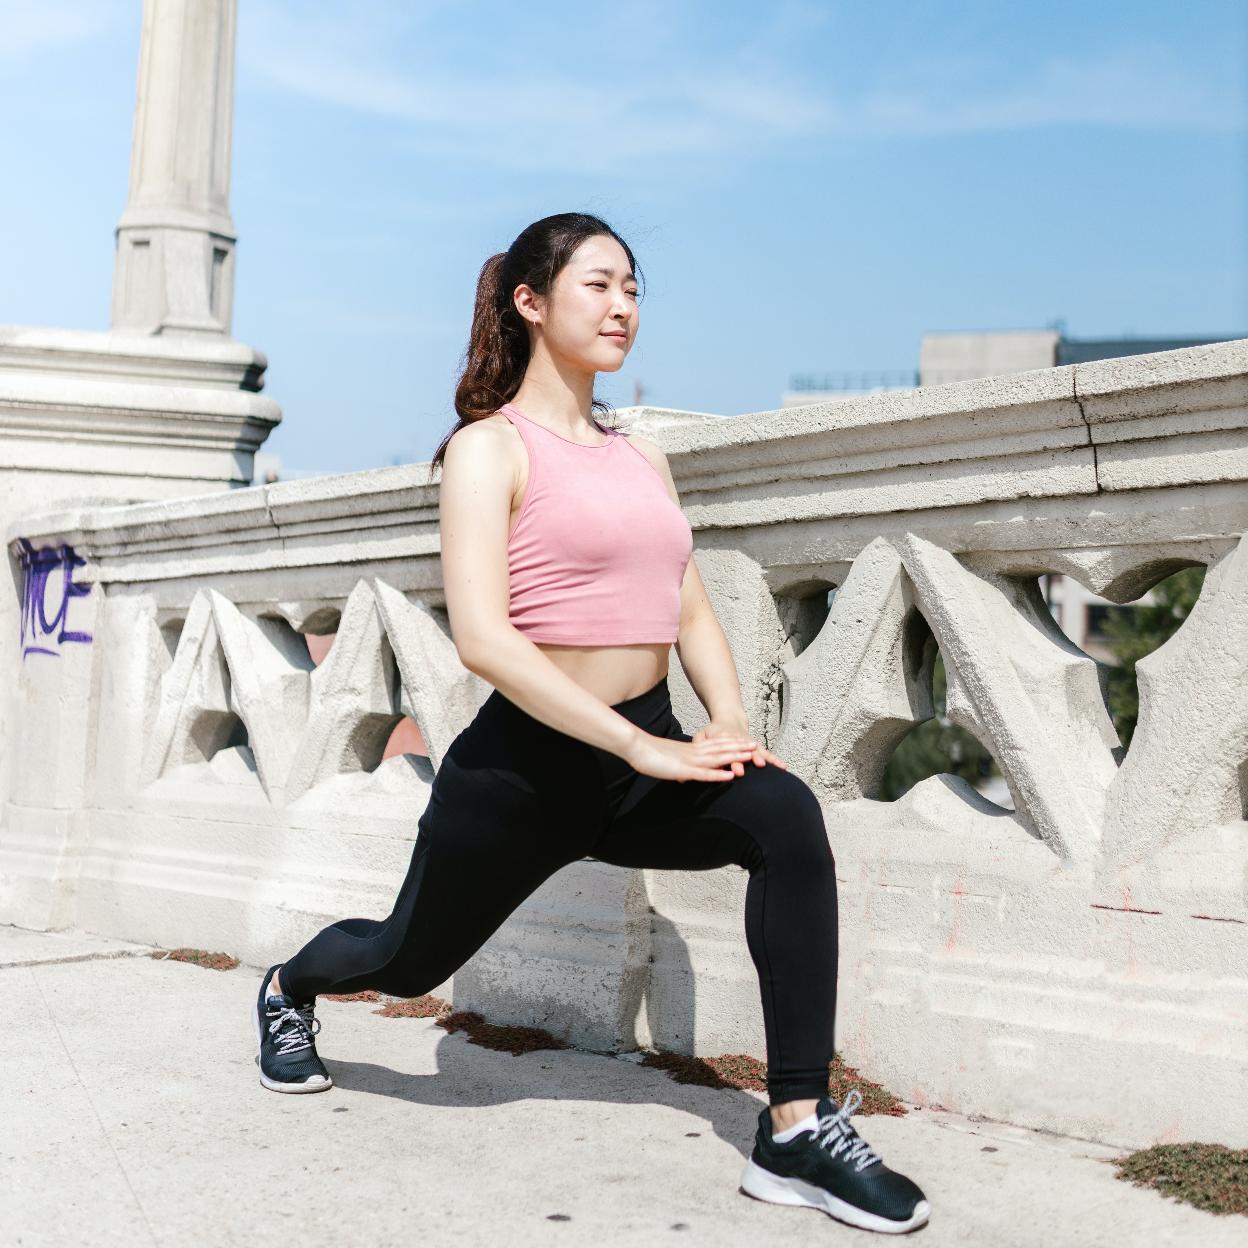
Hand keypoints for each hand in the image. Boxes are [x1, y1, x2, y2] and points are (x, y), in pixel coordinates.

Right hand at [624, 731, 761, 782]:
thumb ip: (680, 765)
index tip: (746, 741)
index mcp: (691, 749)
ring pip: (717, 759)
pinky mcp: (683, 770)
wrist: (636, 747)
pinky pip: (704, 773)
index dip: (732, 742)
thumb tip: (685, 772)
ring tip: (751, 756)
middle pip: (721, 748)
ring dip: (735, 758)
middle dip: (739, 747)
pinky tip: (730, 776)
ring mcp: (690, 761)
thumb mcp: (670, 760)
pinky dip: (718, 775)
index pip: (716, 744)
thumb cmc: (649, 754)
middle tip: (756, 744)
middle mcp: (694, 752)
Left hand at [692, 717, 787, 777]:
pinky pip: (765, 753)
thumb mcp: (701, 735)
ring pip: (755, 750)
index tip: (730, 769)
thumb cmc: (713, 732)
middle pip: (740, 751)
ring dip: (759, 758)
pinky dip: (774, 759)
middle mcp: (736, 740)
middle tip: (742, 772)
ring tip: (764, 766)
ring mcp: (747, 743)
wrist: (730, 719)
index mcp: (721, 738)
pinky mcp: (755, 746)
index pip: (724, 749)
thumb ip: (697, 746)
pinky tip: (783, 767)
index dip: (727, 759)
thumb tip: (693, 761)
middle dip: (741, 761)